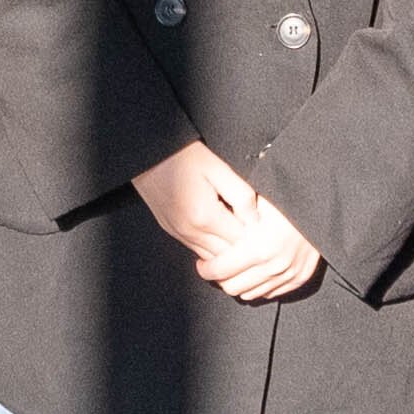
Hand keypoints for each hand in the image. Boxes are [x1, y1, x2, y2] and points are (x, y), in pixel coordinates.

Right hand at [131, 139, 255, 260]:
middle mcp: (190, 231)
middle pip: (228, 256)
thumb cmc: (185, 156)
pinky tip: (221, 234)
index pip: (241, 242)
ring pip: (212, 259)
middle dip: (245, 248)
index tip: (267, 227)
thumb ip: (241, 195)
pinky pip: (198, 252)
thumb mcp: (218, 168)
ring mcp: (179, 234)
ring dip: (228, 252)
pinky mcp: (171, 231)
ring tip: (242, 235)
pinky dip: (213, 249)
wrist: (146, 154)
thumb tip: (256, 219)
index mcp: (205, 216)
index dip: (256, 236)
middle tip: (258, 235)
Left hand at [196, 187, 324, 303]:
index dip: (205, 268)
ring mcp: (287, 276)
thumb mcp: (256, 203)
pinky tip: (254, 272)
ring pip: (249, 294)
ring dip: (238, 284)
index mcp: (258, 247)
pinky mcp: (299, 279)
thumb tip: (208, 227)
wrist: (322, 208)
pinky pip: (269, 293)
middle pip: (231, 287)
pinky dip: (258, 286)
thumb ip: (233, 219)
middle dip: (219, 278)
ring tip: (234, 270)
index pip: (220, 270)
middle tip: (214, 267)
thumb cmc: (286, 201)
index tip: (202, 263)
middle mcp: (273, 266)